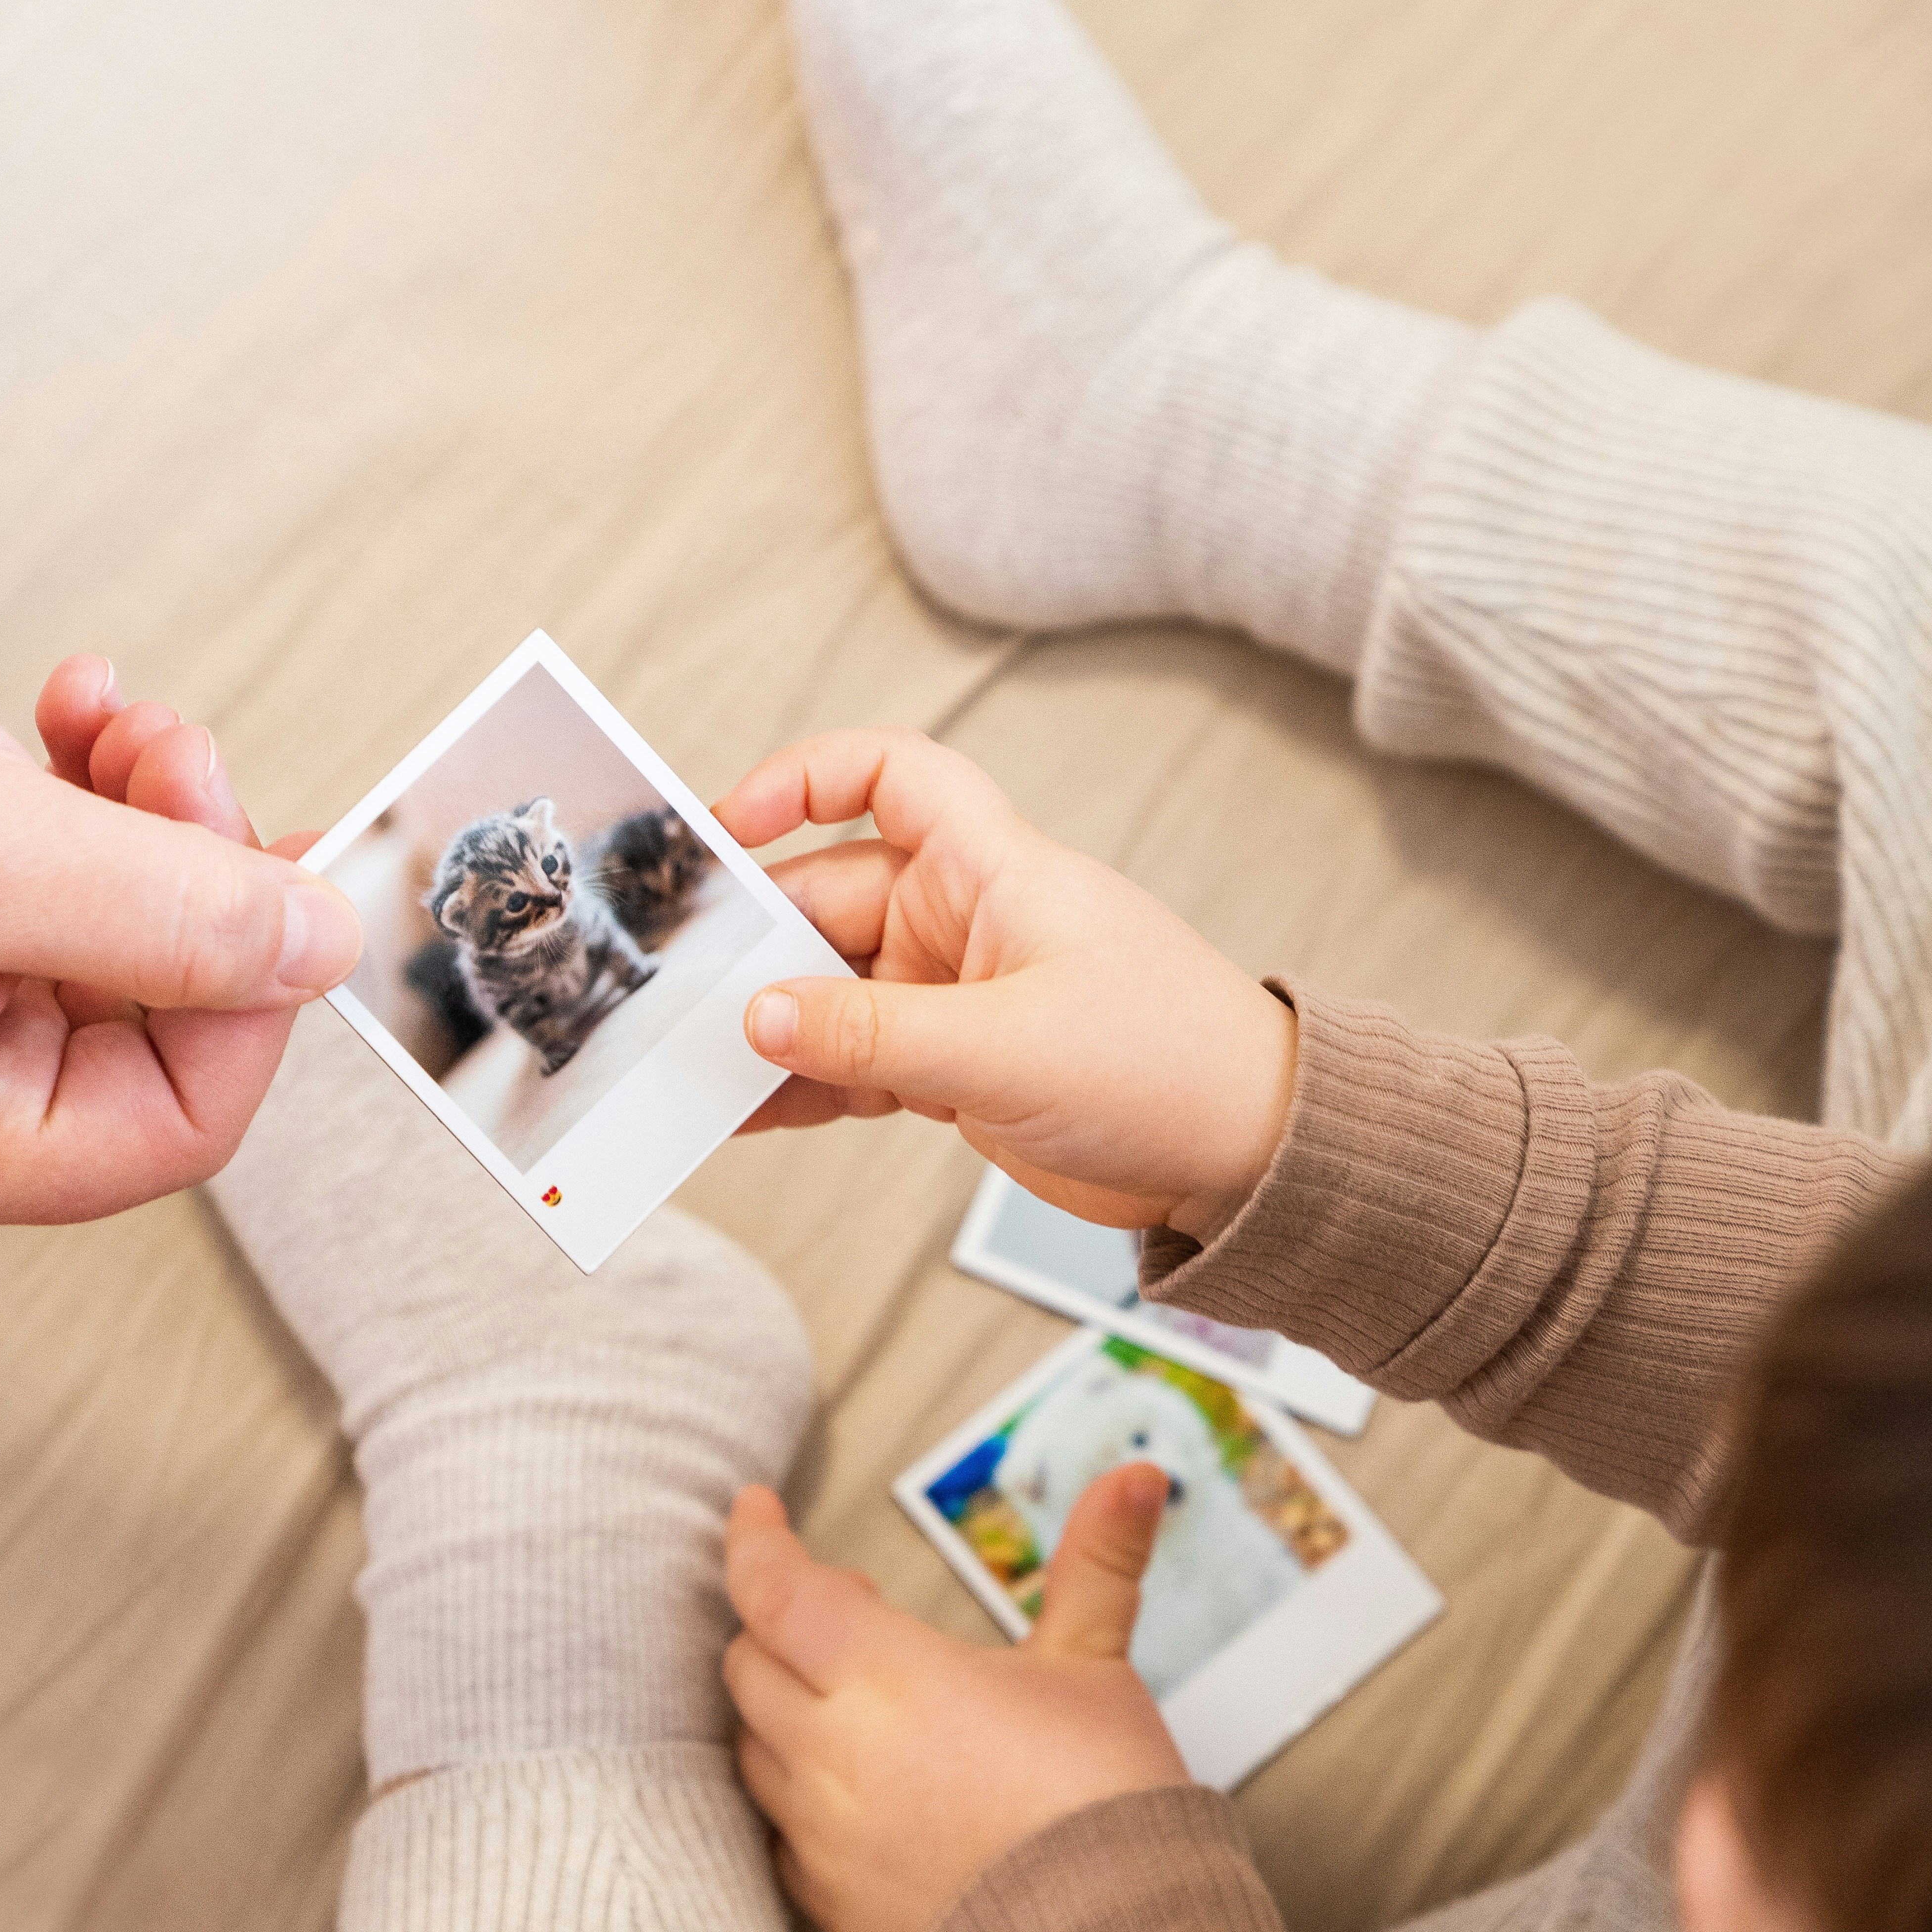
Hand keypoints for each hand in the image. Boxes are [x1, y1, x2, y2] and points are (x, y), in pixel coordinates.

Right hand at [716, 729, 1294, 1241]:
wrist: (1248, 1154)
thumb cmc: (1169, 1066)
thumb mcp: (1008, 1050)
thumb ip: (873, 1038)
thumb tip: (759, 1020)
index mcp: (991, 870)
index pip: (889, 777)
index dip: (806, 778)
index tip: (731, 824)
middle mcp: (965, 920)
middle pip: (829, 901)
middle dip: (759, 947)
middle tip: (683, 996)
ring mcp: (954, 995)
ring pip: (830, 992)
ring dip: (768, 1028)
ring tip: (693, 1071)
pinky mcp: (953, 1068)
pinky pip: (852, 1061)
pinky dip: (802, 1084)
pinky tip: (745, 1112)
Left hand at [722, 1466, 1190, 1931]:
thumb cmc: (1100, 1796)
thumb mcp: (1096, 1663)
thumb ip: (1098, 1562)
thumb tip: (1138, 1476)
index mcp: (885, 1676)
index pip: (775, 1589)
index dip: (754, 1541)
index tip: (752, 1509)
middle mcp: (832, 1751)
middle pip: (749, 1664)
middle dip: (781, 1623)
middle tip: (855, 1613)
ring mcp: (822, 1834)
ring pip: (753, 1748)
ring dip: (781, 1707)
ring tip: (853, 1698)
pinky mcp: (831, 1904)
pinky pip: (776, 1835)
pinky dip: (793, 1796)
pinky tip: (847, 1789)